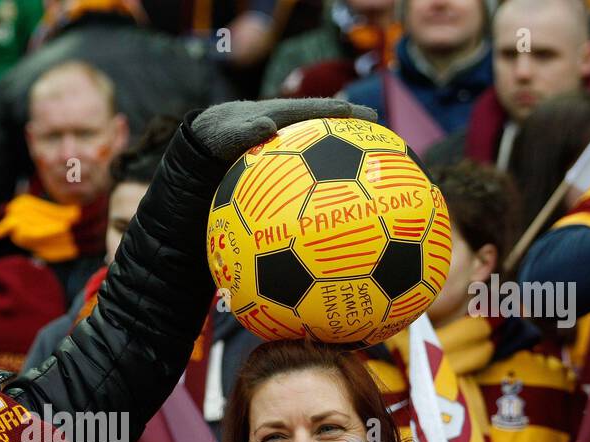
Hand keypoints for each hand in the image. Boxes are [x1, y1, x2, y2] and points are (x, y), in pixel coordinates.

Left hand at [191, 98, 377, 166]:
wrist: (213, 140)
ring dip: (345, 144)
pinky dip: (330, 165)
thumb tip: (268, 126)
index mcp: (278, 114)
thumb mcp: (227, 135)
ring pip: (322, 140)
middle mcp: (291, 124)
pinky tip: (345, 183)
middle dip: (349, 121)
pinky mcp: (291, 154)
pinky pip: (315, 158)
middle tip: (377, 122)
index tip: (351, 111)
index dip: (330, 111)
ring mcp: (293, 140)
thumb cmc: (220, 137)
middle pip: (324, 122)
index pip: (309, 110)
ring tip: (372, 151)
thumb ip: (244, 132)